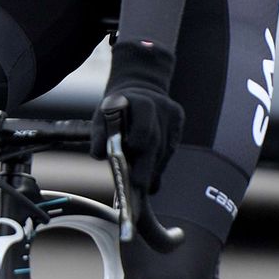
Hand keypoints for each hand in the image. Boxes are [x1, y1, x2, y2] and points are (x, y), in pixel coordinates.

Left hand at [89, 40, 183, 194]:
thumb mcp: (102, 117)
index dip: (139, 151)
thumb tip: (99, 155)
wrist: (138, 89)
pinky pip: (171, 147)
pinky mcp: (179, 117)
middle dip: (147, 169)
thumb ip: (99, 136)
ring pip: (164, 150)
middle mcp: (160, 105)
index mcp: (139, 102)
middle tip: (139, 189)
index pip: (144, 131)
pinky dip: (160, 160)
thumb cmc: (116, 110)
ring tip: (142, 182)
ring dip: (152, 167)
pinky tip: (151, 166)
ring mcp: (172, 112)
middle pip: (156, 145)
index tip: (134, 175)